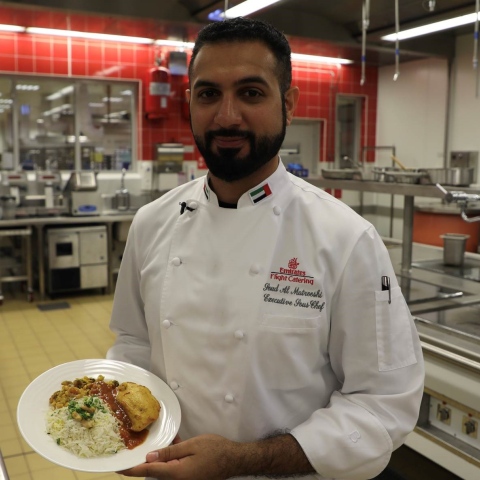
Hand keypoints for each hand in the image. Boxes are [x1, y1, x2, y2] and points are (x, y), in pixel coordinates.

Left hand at [118, 434, 238, 479]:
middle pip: (153, 472)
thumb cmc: (214, 450)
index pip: (147, 471)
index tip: (117, 466)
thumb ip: (170, 452)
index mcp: (175, 473)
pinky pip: (172, 468)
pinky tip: (173, 444)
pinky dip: (169, 458)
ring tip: (153, 441)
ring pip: (162, 469)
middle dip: (143, 461)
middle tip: (133, 447)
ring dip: (157, 458)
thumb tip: (149, 457)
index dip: (131, 468)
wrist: (233, 459)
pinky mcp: (187, 476)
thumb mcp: (192, 446)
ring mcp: (182, 479)